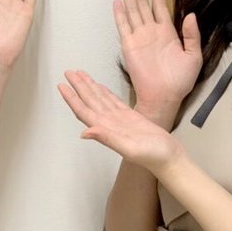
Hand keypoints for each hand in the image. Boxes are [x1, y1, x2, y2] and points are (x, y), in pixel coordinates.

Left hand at [59, 69, 184, 175]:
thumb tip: (84, 132)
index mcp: (106, 128)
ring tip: (80, 75)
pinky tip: (100, 87)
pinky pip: (114, 101)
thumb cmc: (152, 156)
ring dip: (89, 87)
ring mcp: (119, 120)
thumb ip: (107, 139)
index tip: (62, 85)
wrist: (169, 158)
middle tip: (68, 72)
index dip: (72, 98)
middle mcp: (109, 123)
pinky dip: (105, 92)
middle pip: (89, 101)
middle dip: (78, 87)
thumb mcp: (129, 148)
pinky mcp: (130, 117)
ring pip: (100, 99)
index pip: (83, 110)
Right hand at [114, 0, 201, 122]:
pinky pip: (123, 26)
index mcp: (168, 33)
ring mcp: (139, 38)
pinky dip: (120, 14)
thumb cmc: (179, 82)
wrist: (164, 97)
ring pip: (133, 11)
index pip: (160, 7)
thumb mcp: (194, 56)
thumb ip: (192, 35)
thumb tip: (190, 16)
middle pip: (143, 4)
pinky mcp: (129, 46)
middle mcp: (152, 32)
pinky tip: (117, 3)